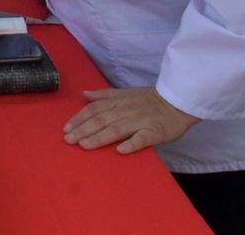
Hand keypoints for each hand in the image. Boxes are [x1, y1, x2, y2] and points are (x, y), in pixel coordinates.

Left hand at [63, 87, 199, 153]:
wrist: (177, 103)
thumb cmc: (150, 100)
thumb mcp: (126, 93)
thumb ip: (105, 95)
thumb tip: (84, 94)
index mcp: (119, 101)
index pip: (95, 109)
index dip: (80, 118)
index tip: (66, 128)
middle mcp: (127, 110)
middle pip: (102, 119)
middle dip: (83, 129)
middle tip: (68, 140)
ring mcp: (140, 121)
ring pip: (117, 129)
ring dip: (99, 137)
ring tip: (84, 145)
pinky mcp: (154, 132)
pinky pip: (142, 139)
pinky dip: (131, 144)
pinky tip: (120, 151)